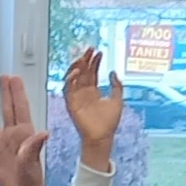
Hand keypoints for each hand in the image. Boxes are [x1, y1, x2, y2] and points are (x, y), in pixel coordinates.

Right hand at [0, 71, 50, 185]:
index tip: (14, 78)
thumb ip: (35, 145)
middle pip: (8, 109)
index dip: (17, 92)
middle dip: (6, 93)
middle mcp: (12, 135)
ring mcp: (1, 145)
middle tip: (4, 78)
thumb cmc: (31, 178)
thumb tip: (43, 133)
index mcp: (24, 132)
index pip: (20, 107)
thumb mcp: (33, 160)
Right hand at [63, 43, 124, 171]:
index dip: (95, 61)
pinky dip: (70, 80)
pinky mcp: (71, 104)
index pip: (92, 72)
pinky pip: (67, 89)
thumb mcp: (118, 100)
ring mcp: (77, 97)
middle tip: (90, 49)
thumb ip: (117, 86)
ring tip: (83, 58)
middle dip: (85, 59)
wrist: (103, 136)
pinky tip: (77, 72)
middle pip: (83, 72)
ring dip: (77, 66)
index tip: (99, 52)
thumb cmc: (110, 122)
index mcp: (94, 91)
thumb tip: (114, 72)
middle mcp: (84, 92)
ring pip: (74, 78)